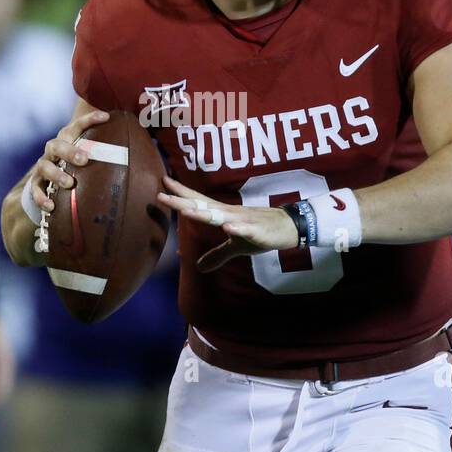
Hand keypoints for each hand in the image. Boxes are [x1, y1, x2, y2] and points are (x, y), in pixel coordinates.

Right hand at [27, 110, 110, 214]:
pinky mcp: (36, 183)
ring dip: (56, 174)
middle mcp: (53, 150)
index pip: (77, 126)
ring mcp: (43, 166)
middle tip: (84, 159)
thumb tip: (146, 165)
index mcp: (67, 139)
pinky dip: (41, 198)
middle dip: (70, 151)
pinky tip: (51, 206)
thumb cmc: (78, 166)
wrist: (50, 180)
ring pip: (44, 166)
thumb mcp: (92, 158)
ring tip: (69, 183)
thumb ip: (111, 156)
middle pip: (58, 145)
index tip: (106, 117)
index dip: (90, 120)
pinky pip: (35, 189)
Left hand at [156, 175, 298, 271]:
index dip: (180, 194)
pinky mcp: (257, 231)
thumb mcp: (236, 246)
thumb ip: (217, 254)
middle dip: (182, 201)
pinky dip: (236, 229)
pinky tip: (227, 228)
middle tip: (161, 194)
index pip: (198, 202)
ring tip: (186, 210)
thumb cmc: (261, 232)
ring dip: (204, 213)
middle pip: (202, 206)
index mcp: (223, 214)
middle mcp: (230, 214)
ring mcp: (243, 221)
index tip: (162, 184)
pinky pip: (246, 230)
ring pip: (220, 216)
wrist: (289, 227)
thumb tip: (198, 267)